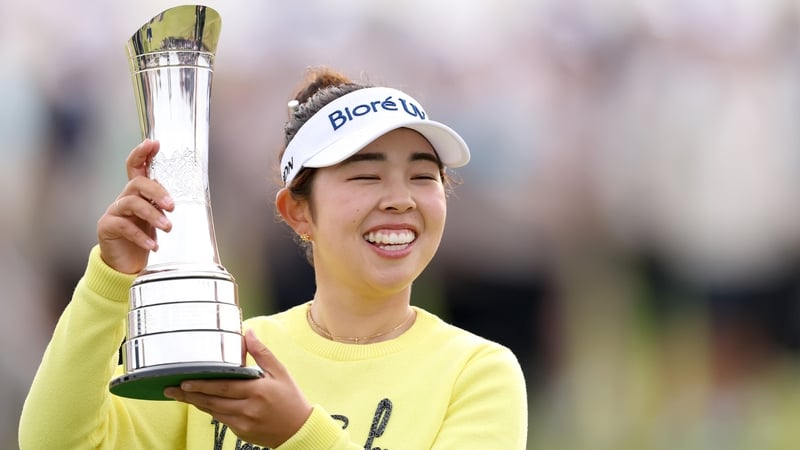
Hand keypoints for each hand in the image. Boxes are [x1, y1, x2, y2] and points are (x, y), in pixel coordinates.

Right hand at [97, 140, 173, 273]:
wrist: (126, 264)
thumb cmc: (146, 237)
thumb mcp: (158, 219)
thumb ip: (164, 206)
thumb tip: (190, 198)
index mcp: (138, 193)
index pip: (136, 166)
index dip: (142, 153)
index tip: (154, 143)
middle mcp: (124, 198)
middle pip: (138, 184)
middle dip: (157, 192)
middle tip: (172, 207)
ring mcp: (114, 212)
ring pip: (132, 203)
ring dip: (153, 215)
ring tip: (168, 228)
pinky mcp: (107, 227)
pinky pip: (123, 226)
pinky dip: (141, 235)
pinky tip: (153, 245)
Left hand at [164, 330, 312, 447]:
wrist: (300, 430)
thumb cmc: (291, 399)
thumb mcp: (280, 372)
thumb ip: (261, 353)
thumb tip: (247, 333)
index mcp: (258, 391)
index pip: (224, 387)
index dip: (203, 385)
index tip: (185, 381)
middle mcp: (249, 409)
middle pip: (213, 401)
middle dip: (190, 395)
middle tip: (171, 389)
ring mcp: (244, 424)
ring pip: (214, 412)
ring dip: (196, 403)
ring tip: (180, 395)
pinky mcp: (242, 433)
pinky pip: (222, 420)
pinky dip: (211, 411)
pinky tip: (202, 403)